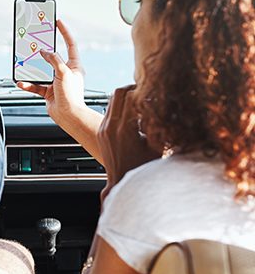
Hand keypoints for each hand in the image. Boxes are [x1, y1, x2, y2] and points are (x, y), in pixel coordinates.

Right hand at [17, 20, 87, 126]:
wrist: (69, 117)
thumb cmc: (71, 96)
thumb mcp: (63, 72)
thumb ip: (53, 60)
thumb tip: (44, 51)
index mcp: (74, 66)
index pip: (70, 44)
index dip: (64, 32)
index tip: (57, 21)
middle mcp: (65, 72)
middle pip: (52, 57)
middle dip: (42, 51)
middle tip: (34, 41)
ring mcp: (56, 82)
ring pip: (41, 71)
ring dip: (31, 70)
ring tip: (23, 63)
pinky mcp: (48, 92)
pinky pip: (35, 85)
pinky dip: (28, 84)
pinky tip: (21, 82)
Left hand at [98, 85, 160, 201]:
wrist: (121, 184)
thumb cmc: (142, 170)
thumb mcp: (158, 147)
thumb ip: (162, 127)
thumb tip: (172, 109)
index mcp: (124, 129)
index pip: (131, 96)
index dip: (145, 90)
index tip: (155, 92)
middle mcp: (110, 127)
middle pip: (118, 93)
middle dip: (134, 89)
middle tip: (147, 93)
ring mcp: (103, 129)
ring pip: (112, 100)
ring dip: (126, 99)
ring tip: (141, 105)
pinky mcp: (101, 133)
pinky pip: (109, 112)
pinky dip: (120, 109)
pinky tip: (134, 118)